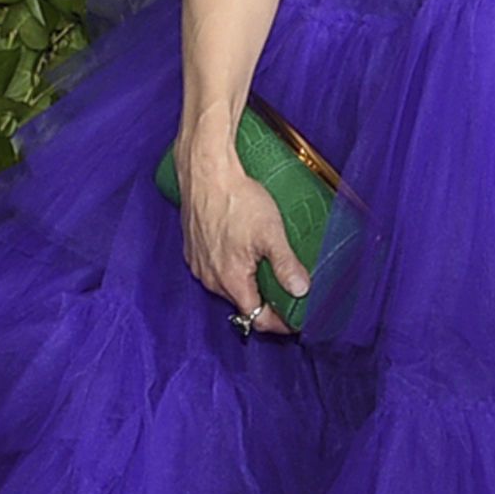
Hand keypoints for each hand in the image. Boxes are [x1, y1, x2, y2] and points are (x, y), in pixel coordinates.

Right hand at [171, 138, 309, 337]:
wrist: (206, 171)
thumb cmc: (235, 198)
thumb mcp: (270, 233)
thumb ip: (285, 265)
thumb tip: (301, 290)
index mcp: (230, 280)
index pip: (256, 319)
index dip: (279, 322)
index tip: (295, 317)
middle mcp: (210, 278)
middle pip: (242, 304)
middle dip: (266, 301)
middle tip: (288, 288)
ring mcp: (199, 265)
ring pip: (228, 286)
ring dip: (248, 283)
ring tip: (268, 266)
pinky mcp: (193, 250)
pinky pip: (215, 270)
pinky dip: (232, 268)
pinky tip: (245, 251)